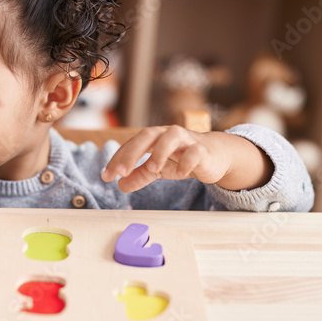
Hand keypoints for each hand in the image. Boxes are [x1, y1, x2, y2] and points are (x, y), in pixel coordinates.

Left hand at [100, 125, 232, 192]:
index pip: (132, 145)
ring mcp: (186, 140)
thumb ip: (140, 175)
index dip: (118, 159)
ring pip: (172, 136)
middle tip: (121, 172)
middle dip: (132, 153)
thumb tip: (120, 185)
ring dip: (160, 151)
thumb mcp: (158, 168)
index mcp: (154, 138)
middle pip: (148, 136)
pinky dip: (187, 161)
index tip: (107, 176)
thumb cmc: (183, 157)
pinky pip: (195, 152)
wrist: (214, 156)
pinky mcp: (203, 150)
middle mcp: (168, 134)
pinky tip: (181, 173)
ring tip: (152, 168)